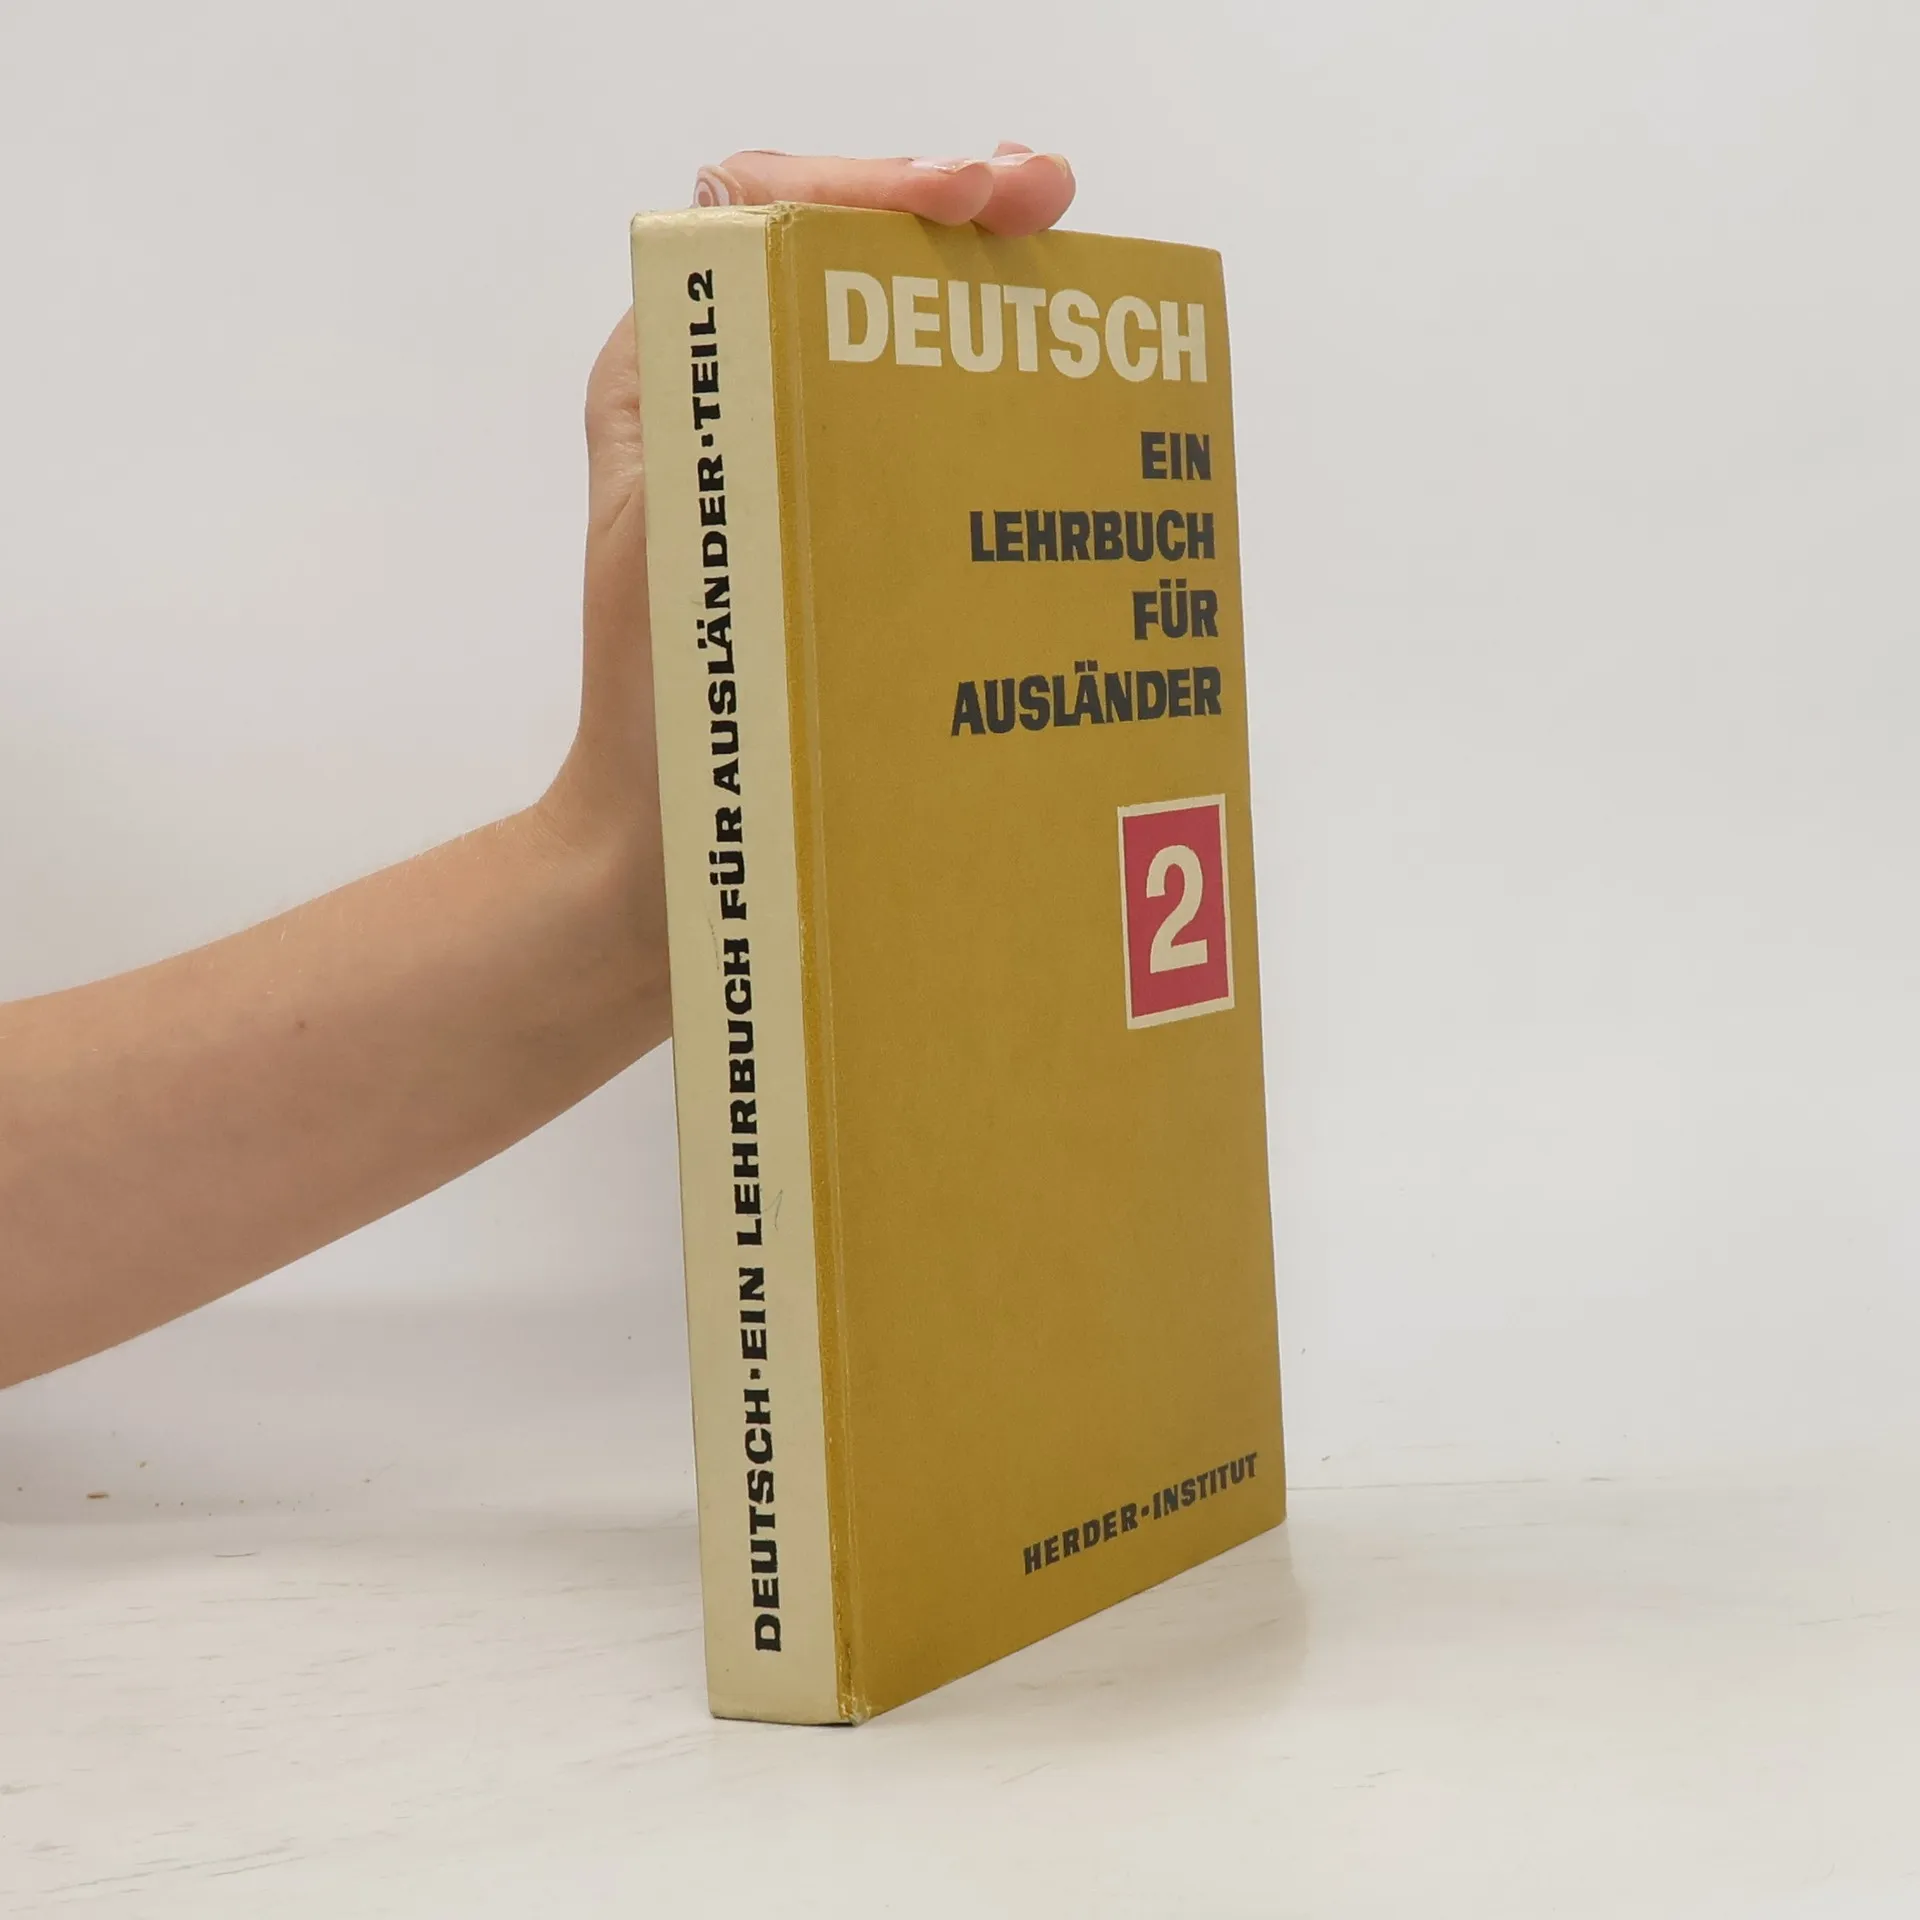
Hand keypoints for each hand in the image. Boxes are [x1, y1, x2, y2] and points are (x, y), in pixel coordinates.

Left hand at [547, 143, 1077, 876]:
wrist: (676, 859)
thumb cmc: (658, 709)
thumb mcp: (663, 515)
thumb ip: (689, 366)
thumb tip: (747, 203)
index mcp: (688, 376)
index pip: (777, 215)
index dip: (878, 182)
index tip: (979, 195)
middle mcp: (751, 410)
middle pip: (862, 264)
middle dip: (959, 213)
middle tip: (1046, 200)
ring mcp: (817, 482)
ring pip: (915, 353)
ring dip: (996, 310)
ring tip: (1078, 290)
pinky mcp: (867, 556)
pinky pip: (941, 461)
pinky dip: (1007, 429)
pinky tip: (1072, 431)